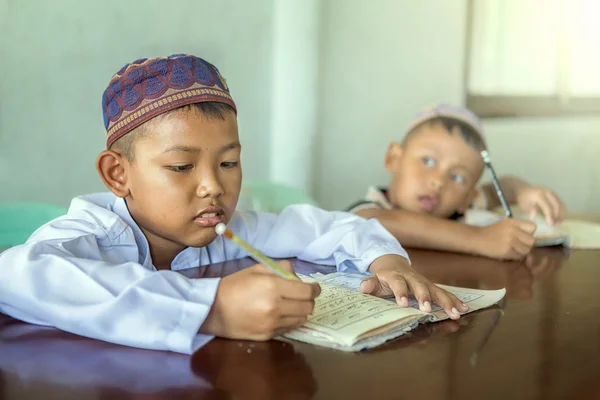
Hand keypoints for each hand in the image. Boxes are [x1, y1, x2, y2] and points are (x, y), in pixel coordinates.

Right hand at [200, 261, 320, 339]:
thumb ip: (280, 268)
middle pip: (308, 307)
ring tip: (290, 306)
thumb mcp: (256, 269)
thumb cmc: (234, 286)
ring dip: (300, 312)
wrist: (212, 310)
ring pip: (301, 319)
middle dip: (309, 300)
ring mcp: (272, 324)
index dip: (315, 289)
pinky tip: (280, 314)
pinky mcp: (268, 336)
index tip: (314, 287)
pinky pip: (289, 329)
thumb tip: (297, 275)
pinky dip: (289, 321)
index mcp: (273, 286)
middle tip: (301, 296)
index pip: (307, 291)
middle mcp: (275, 306)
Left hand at [363, 255, 468, 319]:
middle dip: (424, 297)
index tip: (403, 304)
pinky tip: (464, 308)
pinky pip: (444, 293)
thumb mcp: (374, 280)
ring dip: (446, 301)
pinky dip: (454, 301)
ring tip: (455, 313)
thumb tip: (363, 287)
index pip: (398, 283)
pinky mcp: (432, 287)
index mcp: (396, 277)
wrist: (394, 264)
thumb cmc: (384, 278)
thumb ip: (369, 284)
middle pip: (419, 286)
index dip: (401, 292)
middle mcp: (412, 278)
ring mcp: (424, 282)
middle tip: (427, 309)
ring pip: (436, 290)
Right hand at [475, 219, 536, 259]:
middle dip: (526, 244)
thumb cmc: (491, 232)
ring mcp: (510, 241)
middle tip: (518, 245)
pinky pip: (518, 257)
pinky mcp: (506, 251)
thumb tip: (532, 238)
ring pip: (526, 250)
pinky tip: (507, 253)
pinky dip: (515, 257)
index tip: (521, 235)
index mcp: (513, 222)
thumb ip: (519, 228)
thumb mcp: (505, 224)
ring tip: (512, 249)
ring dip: (521, 252)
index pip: (533, 227)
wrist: (476, 238)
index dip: (529, 233)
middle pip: (532, 241)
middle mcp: (513, 230)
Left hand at [517, 186, 565, 225]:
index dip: (550, 216)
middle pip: (556, 205)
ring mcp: (553, 193)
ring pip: (561, 205)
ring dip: (561, 215)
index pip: (547, 207)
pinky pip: (561, 204)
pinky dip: (562, 212)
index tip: (550, 224)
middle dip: (557, 216)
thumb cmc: (524, 199)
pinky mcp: (556, 195)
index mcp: (539, 195)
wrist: (526, 190)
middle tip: (555, 225)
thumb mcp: (524, 205)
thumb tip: (533, 217)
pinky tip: (559, 218)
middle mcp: (548, 192)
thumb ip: (530, 210)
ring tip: (558, 223)